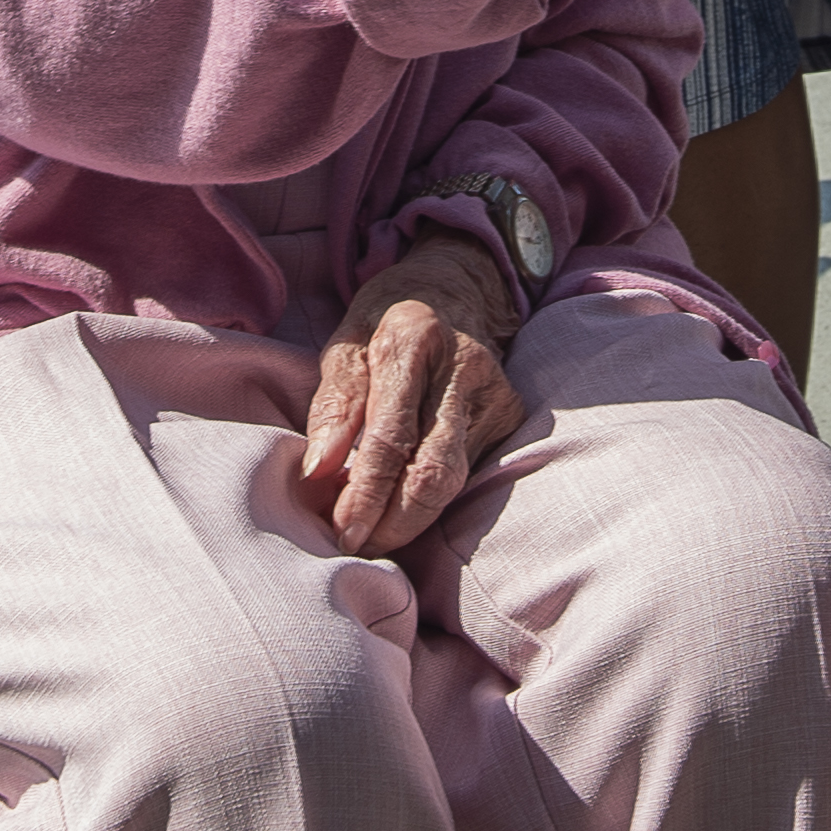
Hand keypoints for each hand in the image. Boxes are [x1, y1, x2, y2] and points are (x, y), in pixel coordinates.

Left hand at [300, 238, 525, 553]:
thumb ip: (333, 405)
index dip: (364, 495)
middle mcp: (463, 365)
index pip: (389, 438)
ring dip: (412, 519)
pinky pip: (472, 472)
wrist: (459, 286)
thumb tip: (319, 472)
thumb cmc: (389, 319)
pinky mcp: (512, 413)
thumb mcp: (345, 342)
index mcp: (412, 338)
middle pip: (432, 471)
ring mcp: (495, 392)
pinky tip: (406, 505)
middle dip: (393, 523)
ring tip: (376, 533)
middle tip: (358, 544)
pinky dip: (435, 498)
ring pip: (455, 480)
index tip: (341, 532)